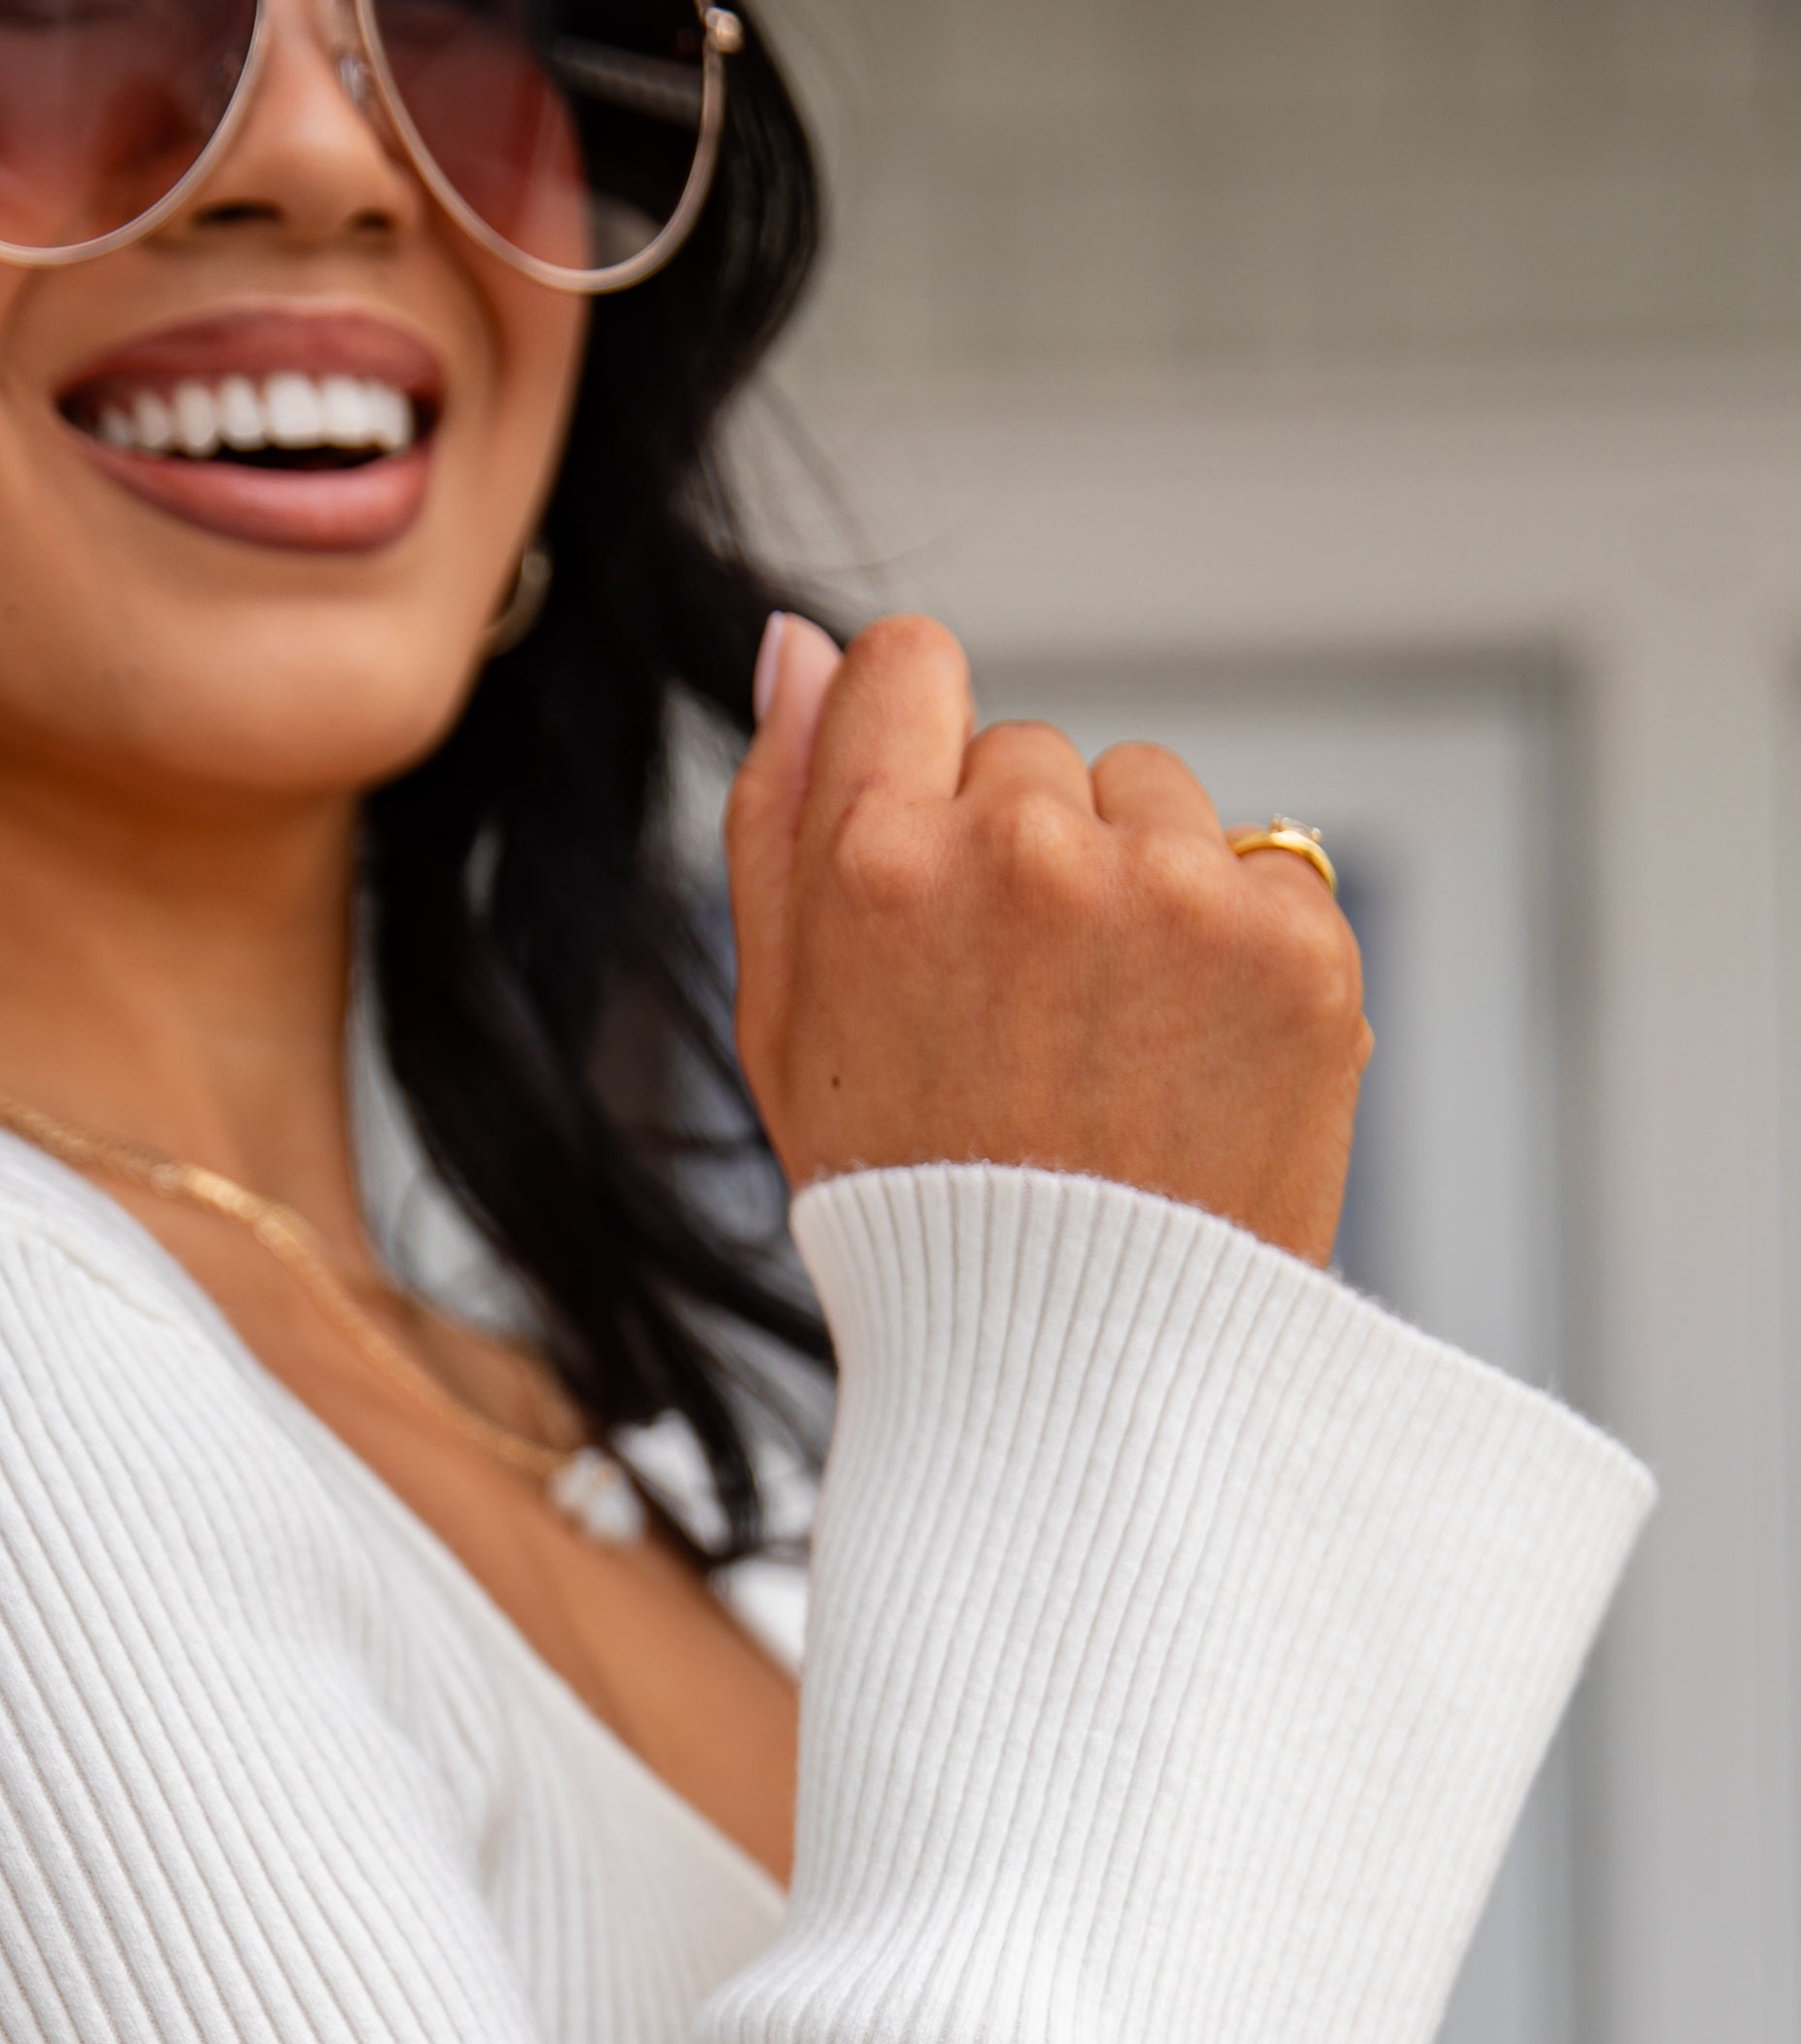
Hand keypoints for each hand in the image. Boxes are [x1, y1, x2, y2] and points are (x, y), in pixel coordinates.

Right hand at [728, 612, 1368, 1263]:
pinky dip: (1235, 955)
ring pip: (1153, 799)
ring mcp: (1174, 891)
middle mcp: (1027, 851)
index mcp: (878, 863)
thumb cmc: (915, 1208)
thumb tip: (796, 640)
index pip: (909, 663)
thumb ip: (776, 818)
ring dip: (1137, 894)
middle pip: (1032, 752)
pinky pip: (1259, 871)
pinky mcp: (1295, 941)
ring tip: (1107, 1055)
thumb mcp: (787, 1028)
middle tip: (1017, 1028)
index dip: (918, 762)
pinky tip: (1189, 1068)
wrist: (1079, 1375)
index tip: (935, 871)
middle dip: (1024, 860)